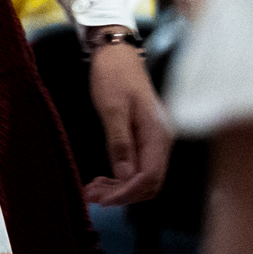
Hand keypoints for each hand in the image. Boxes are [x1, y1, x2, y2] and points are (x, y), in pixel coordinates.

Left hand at [82, 37, 171, 205]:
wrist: (118, 53)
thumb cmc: (114, 75)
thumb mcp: (112, 107)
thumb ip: (119, 142)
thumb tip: (124, 176)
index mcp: (157, 134)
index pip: (149, 177)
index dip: (127, 193)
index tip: (103, 199)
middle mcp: (161, 141)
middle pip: (148, 183)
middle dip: (122, 195)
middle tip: (91, 197)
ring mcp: (154, 140)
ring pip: (142, 177)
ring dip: (119, 188)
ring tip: (92, 190)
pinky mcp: (144, 138)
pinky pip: (137, 166)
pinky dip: (120, 176)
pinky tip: (102, 179)